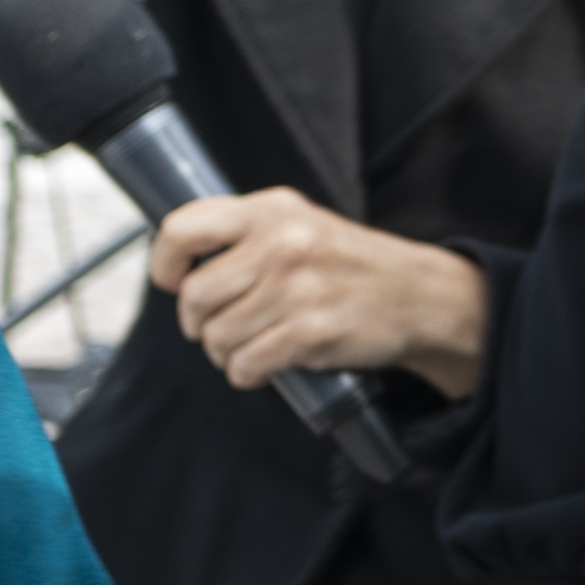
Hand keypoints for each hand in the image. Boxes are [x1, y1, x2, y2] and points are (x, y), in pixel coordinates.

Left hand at [153, 189, 490, 399]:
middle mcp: (282, 244)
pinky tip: (267, 365)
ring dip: (224, 352)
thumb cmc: (349, 265)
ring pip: (216, 337)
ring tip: (250, 345)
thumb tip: (179, 267)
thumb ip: (244, 234)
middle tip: (220, 326)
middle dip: (198, 323)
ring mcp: (297, 289)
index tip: (173, 281)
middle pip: (194, 296)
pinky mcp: (312, 333)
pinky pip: (245, 365)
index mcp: (272, 211)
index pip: (183, 229)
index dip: (165, 263)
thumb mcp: (299, 223)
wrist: (419, 295)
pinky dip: (248, 373)